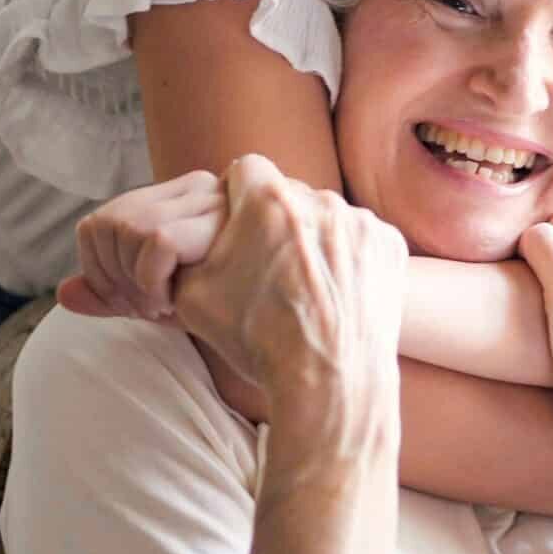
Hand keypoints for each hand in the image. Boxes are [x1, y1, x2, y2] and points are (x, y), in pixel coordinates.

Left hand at [58, 170, 225, 319]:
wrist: (289, 332)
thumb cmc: (231, 313)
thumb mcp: (162, 301)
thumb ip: (115, 295)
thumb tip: (64, 293)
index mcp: (178, 199)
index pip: (99, 222)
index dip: (98, 270)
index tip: (131, 303)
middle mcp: (195, 187)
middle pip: (105, 224)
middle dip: (111, 279)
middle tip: (148, 309)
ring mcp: (210, 198)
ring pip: (125, 228)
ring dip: (134, 282)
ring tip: (165, 307)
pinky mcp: (220, 219)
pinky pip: (154, 241)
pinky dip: (151, 281)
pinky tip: (174, 305)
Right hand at [172, 155, 407, 469]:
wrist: (329, 383)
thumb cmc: (258, 340)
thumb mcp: (193, 297)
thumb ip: (183, 255)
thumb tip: (163, 247)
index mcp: (266, 200)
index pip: (245, 170)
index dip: (237, 196)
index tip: (238, 226)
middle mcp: (318, 198)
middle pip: (289, 195)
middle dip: (277, 222)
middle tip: (270, 267)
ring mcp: (359, 221)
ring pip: (326, 219)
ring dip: (315, 242)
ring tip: (307, 289)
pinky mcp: (389, 245)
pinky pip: (361, 240)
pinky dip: (350, 261)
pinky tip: (338, 296)